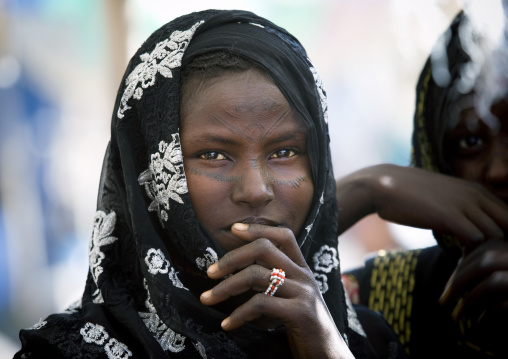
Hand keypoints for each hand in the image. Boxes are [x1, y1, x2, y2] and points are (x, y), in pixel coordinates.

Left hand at [200, 223, 353, 358]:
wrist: (330, 356)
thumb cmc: (304, 328)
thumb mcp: (293, 298)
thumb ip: (276, 282)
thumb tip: (240, 272)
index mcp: (302, 269)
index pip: (283, 236)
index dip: (258, 229)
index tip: (233, 229)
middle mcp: (304, 276)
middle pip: (264, 249)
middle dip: (232, 258)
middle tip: (209, 272)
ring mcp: (304, 292)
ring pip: (256, 276)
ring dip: (225, 288)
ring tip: (207, 299)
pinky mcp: (301, 313)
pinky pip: (260, 304)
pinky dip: (238, 314)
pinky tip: (228, 324)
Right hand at [336, 164, 507, 251]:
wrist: (383, 186)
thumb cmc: (409, 195)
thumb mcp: (443, 197)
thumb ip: (461, 208)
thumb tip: (470, 228)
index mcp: (477, 190)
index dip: (504, 236)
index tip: (488, 252)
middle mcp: (476, 194)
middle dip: (501, 246)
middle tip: (484, 262)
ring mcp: (464, 204)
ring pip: (497, 234)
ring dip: (486, 253)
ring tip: (471, 265)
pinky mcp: (449, 217)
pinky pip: (477, 240)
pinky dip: (471, 255)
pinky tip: (458, 261)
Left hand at [439, 239, 507, 354]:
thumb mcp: (506, 270)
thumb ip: (491, 263)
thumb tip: (459, 264)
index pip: (484, 247)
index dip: (462, 266)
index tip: (449, 285)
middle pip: (485, 261)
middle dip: (458, 281)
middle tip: (443, 300)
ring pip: (492, 281)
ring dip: (469, 300)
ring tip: (456, 316)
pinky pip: (506, 305)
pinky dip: (489, 314)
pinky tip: (480, 323)